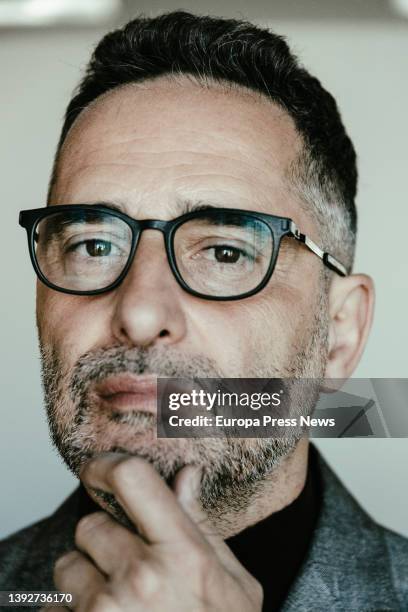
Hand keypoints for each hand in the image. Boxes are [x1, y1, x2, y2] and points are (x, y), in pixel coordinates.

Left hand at [47, 453, 262, 610]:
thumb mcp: (232, 581)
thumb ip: (202, 524)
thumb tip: (186, 475)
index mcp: (181, 553)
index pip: (131, 479)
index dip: (108, 465)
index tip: (100, 468)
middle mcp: (138, 579)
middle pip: (89, 525)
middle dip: (105, 540)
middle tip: (130, 565)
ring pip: (67, 567)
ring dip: (85, 579)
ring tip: (119, 603)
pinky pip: (54, 611)